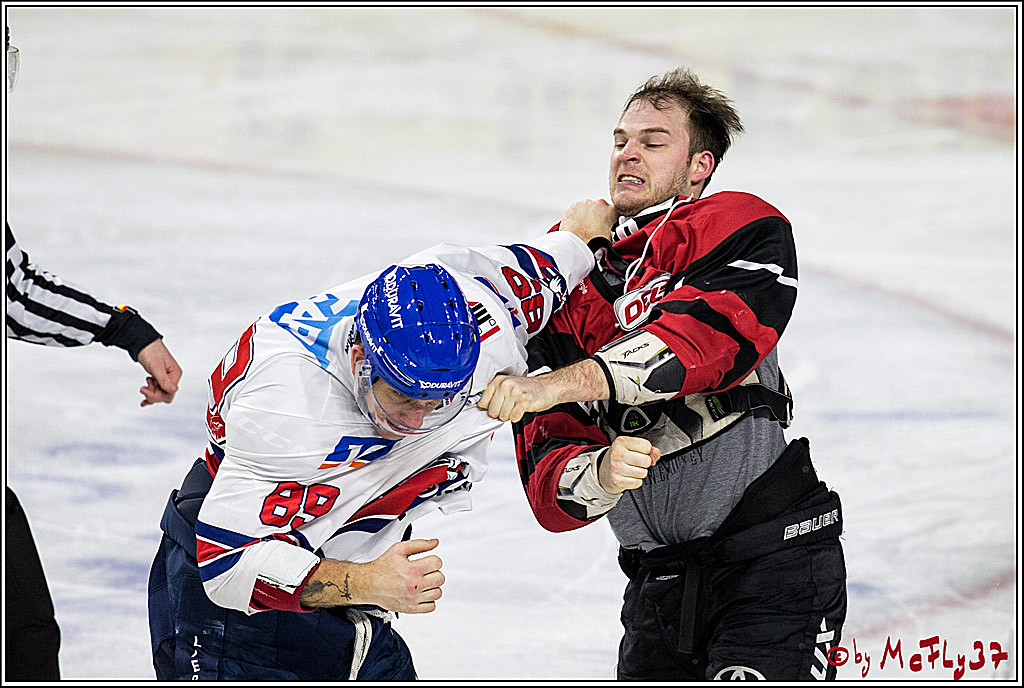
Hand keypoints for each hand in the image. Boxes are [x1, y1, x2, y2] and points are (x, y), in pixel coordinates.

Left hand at [136, 338, 181, 406]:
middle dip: (154, 395)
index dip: (158, 395)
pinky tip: (144, 400)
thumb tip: (174, 390)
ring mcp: (165, 378)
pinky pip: (157, 390)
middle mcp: (172, 377)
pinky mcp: (159, 378)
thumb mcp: (156, 366)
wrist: (142, 343)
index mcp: (175, 373)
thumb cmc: (150, 351)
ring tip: (143, 386)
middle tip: (143, 389)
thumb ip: (164, 380)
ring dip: (151, 393)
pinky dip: (150, 395)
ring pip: (160, 393)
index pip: (170, 392)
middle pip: (166, 395)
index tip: (146, 391)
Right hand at [362, 539, 444, 613]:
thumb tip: (434, 543)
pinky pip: (431, 607)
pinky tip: (422, 593)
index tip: (427, 561)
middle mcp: (414, 585)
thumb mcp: (399, 549)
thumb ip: (419, 544)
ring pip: (438, 593)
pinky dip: (429, 600)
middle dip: (434, 572)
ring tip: (424, 582)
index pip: (438, 563)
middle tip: (425, 571)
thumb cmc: (382, 567)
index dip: (433, 560)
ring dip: (433, 586)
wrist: (370, 584)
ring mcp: (413, 599)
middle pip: (440, 578)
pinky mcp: (411, 608)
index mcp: (413, 570)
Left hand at [477, 359, 609, 422]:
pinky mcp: (523, 402)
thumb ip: (495, 395)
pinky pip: (513, 418)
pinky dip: (517, 417)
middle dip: (501, 413)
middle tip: (510, 407)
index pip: (483, 401)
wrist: (548, 387)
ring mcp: (514, 393)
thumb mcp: (508, 386)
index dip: (489, 408)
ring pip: (502, 416)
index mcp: (499, 380)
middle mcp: (505, 385)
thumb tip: (481, 407)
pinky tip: (522, 410)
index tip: (494, 407)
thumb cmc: (528, 388)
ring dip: (510, 415)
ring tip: (517, 407)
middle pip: (492, 411)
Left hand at [559, 199, 615, 242]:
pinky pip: (577, 209)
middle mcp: (599, 203)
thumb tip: (607, 233)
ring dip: (586, 214)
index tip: (605, 223)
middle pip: (600, 207)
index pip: (613, 212)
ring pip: (588, 207)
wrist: (577, 243)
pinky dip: (576, 215)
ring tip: (584, 227)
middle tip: (593, 226)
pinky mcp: (575, 205)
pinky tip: (577, 224)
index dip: (609, 219)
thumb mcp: (609, 238)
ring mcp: (586, 203)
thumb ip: (610, 230)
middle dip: (597, 215)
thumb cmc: (591, 241)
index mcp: (611, 211)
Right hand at [597, 436, 660, 493]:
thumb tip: (655, 456)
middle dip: (645, 463)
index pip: (646, 446)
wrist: (604, 471)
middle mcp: (617, 453)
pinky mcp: (616, 481)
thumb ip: (649, 448)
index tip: (640, 452)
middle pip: (646, 460)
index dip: (647, 451)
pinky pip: (637, 483)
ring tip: (632, 469)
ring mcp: (616, 467)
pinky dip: (636, 481)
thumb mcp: (631, 447)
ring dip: (640, 472)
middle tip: (637, 462)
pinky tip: (629, 477)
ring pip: (643, 473)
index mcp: (621, 442)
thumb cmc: (620, 457)